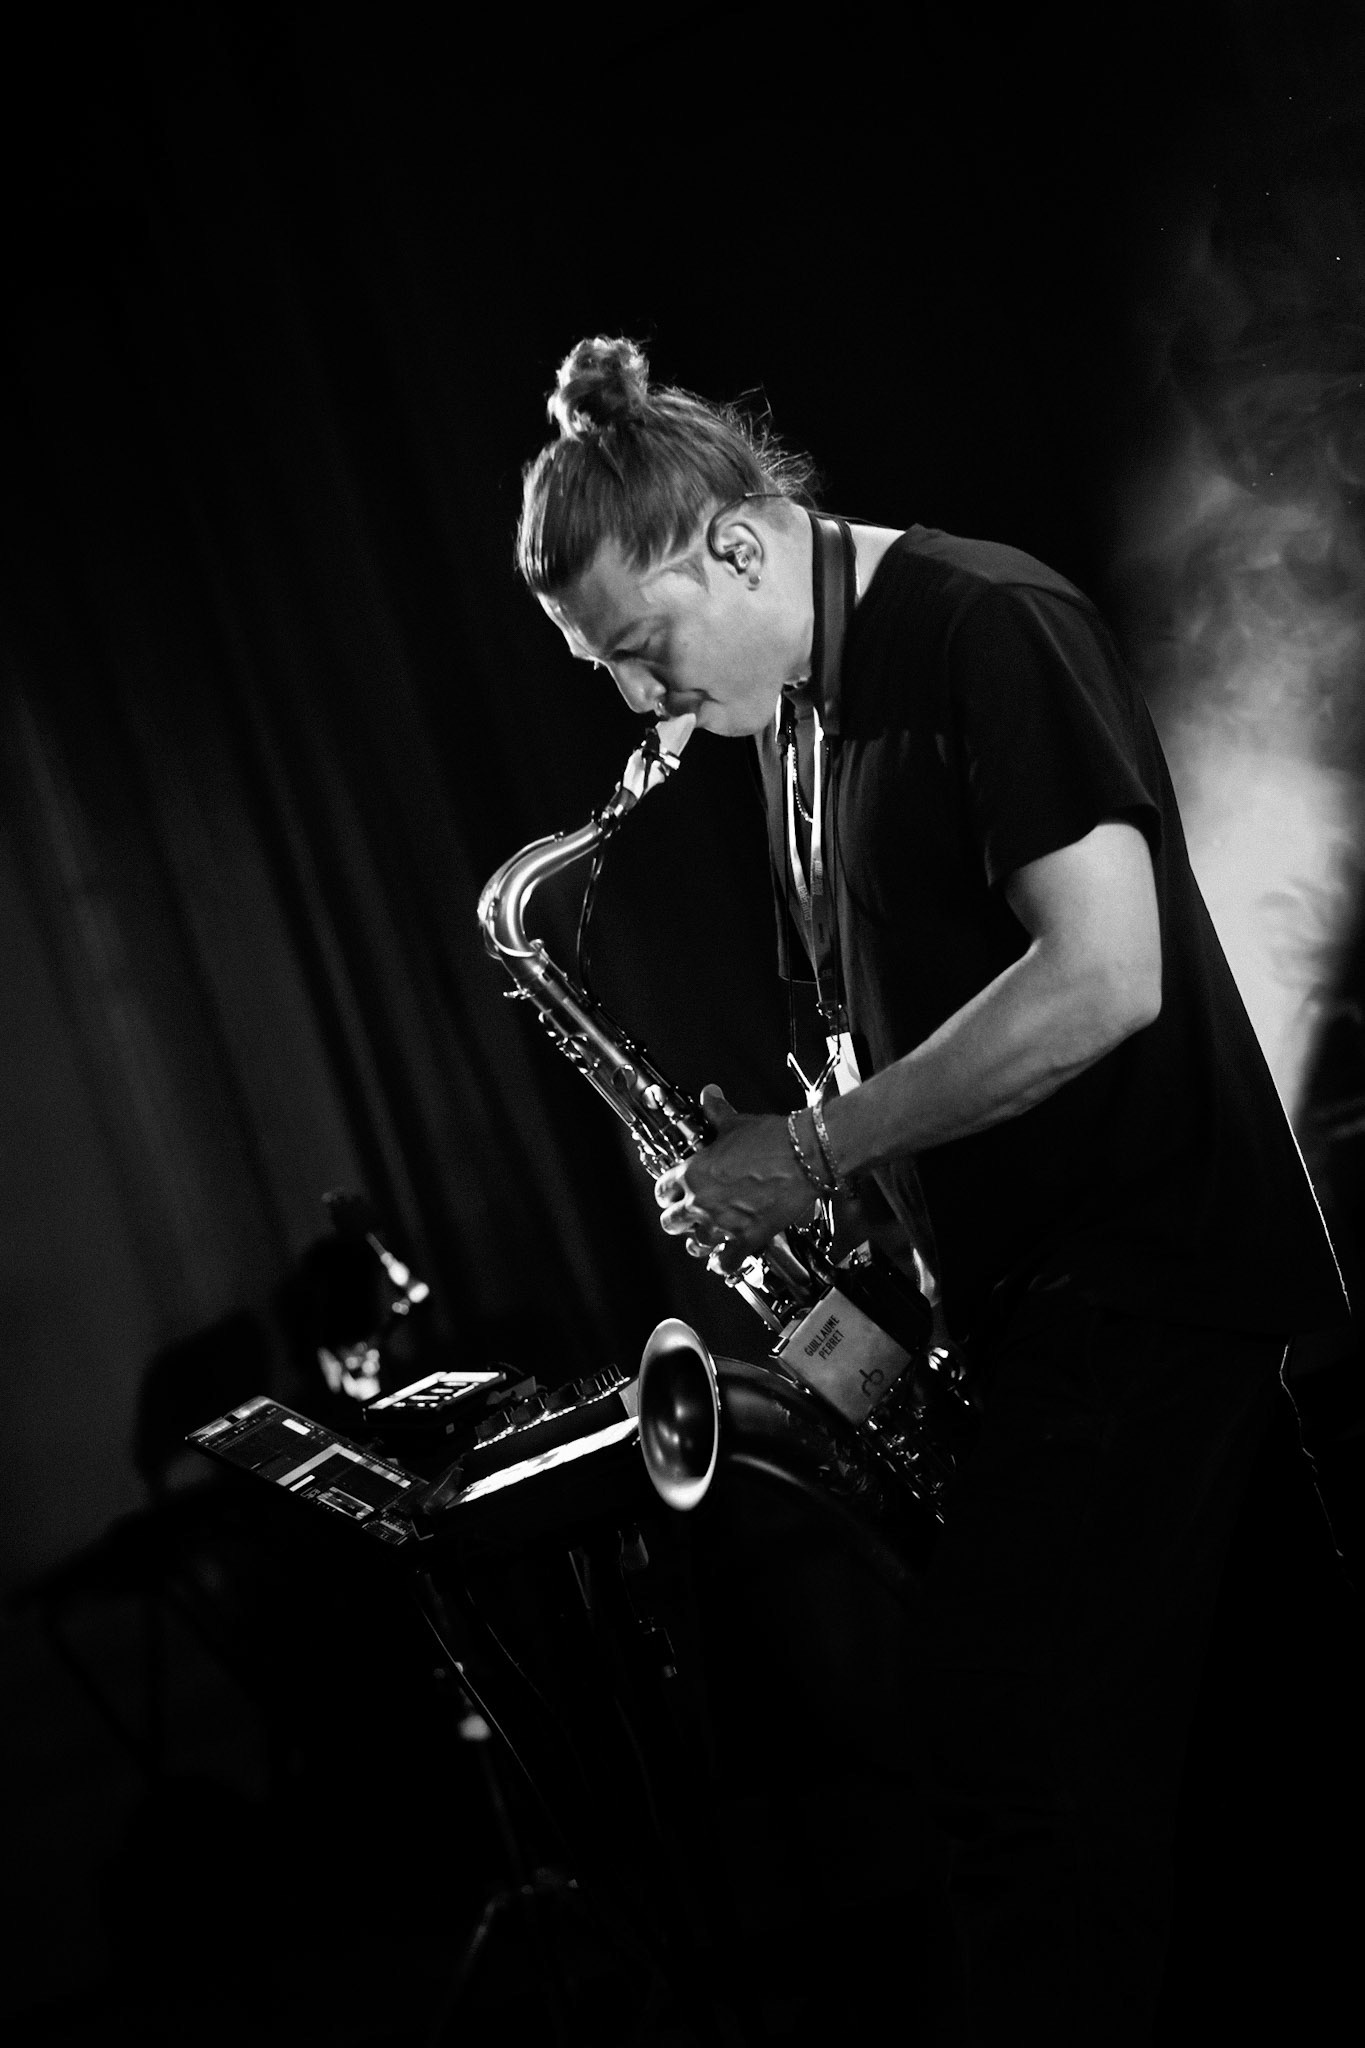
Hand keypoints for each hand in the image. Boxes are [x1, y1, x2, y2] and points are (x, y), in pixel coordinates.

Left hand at [654, 1084, 818, 1269]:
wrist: (804, 1156)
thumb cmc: (772, 1140)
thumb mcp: (737, 1123)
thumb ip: (717, 1114)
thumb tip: (709, 1097)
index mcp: (694, 1173)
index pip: (663, 1191)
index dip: (667, 1191)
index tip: (674, 1191)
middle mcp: (703, 1201)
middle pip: (671, 1222)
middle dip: (677, 1218)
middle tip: (686, 1213)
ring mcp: (723, 1223)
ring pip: (695, 1245)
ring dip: (698, 1242)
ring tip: (703, 1238)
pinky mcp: (748, 1238)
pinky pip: (726, 1263)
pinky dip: (724, 1263)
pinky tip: (724, 1259)